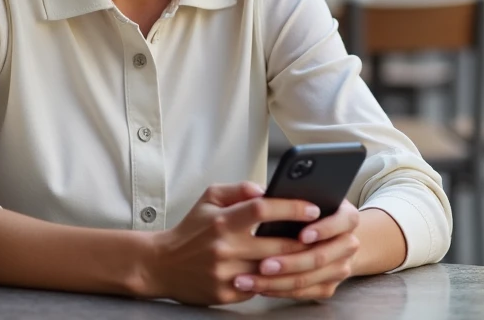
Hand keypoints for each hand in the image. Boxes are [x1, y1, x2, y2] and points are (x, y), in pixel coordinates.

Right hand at [142, 183, 316, 305]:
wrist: (161, 265)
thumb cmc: (190, 229)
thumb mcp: (209, 198)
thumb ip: (239, 189)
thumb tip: (267, 189)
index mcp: (222, 221)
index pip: (263, 209)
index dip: (291, 207)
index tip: (312, 208)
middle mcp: (225, 248)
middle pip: (276, 244)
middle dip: (303, 240)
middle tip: (322, 234)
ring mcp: (226, 273)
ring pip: (272, 269)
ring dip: (294, 262)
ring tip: (311, 253)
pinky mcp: (225, 294)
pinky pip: (259, 286)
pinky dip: (273, 279)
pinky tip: (286, 272)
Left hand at [244, 200, 360, 301]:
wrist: (333, 238)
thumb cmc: (312, 213)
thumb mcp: (310, 197)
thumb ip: (293, 195)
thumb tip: (261, 194)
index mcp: (348, 218)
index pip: (341, 222)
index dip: (323, 230)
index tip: (302, 235)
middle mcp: (348, 244)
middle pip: (320, 257)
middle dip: (290, 262)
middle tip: (263, 264)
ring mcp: (340, 269)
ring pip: (307, 279)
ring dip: (276, 281)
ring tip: (249, 279)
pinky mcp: (328, 287)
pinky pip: (302, 294)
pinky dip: (278, 291)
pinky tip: (258, 287)